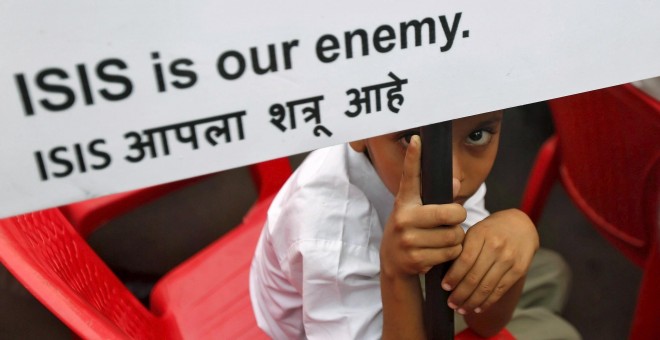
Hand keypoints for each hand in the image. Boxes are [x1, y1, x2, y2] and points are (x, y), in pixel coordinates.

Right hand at [380, 135, 466, 278]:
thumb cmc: (411, 230)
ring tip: (444, 239)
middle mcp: (403, 218)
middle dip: (459, 217)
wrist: (393, 263)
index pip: (410, 176)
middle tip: (455, 219)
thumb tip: (457, 182)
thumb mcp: (418, 211)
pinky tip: (439, 252)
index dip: (413, 157)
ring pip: (453, 236)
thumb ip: (439, 197)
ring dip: (456, 238)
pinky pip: (450, 252)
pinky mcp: (415, 259)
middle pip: (449, 213)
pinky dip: (452, 253)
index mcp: (405, 202)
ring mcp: (408, 240)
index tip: (417, 139)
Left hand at [442, 209, 538, 313]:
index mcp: (480, 234)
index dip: (453, 276)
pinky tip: (477, 308)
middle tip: (450, 303)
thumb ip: (462, 248)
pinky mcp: (519, 270)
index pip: (464, 260)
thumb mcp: (475, 231)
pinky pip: (500, 290)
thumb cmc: (490, 230)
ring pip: (487, 287)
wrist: (521, 225)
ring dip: (472, 302)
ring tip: (461, 309)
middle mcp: (496, 246)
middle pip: (475, 276)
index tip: (444, 287)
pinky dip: (487, 302)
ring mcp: (509, 259)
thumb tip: (444, 273)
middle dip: (460, 294)